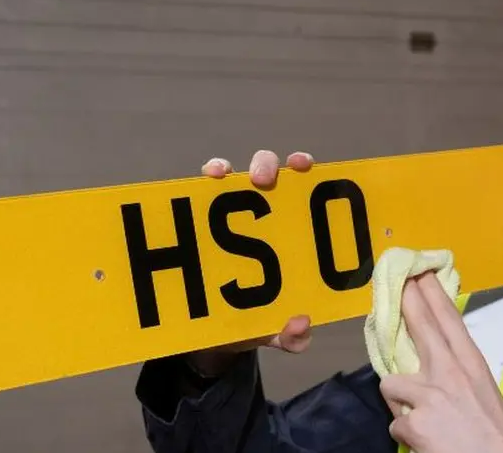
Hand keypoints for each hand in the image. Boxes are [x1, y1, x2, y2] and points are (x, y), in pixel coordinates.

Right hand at [186, 149, 315, 376]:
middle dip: (266, 165)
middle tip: (264, 181)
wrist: (210, 334)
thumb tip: (302, 327)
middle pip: (267, 171)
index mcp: (289, 230)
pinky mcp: (194, 217)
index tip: (308, 169)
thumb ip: (291, 337)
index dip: (307, 173)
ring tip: (222, 178)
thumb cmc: (253, 320)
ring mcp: (225, 211)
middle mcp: (260, 211)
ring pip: (229, 175)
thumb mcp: (273, 331)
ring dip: (226, 169)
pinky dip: (198, 185)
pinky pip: (194, 195)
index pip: (303, 191)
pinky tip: (201, 184)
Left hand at [379, 274, 502, 452]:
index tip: (419, 273)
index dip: (430, 293)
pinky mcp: (414, 422)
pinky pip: (396, 424)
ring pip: (390, 382)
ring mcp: (429, 395)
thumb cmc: (499, 438)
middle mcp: (449, 372)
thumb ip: (460, 375)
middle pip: (419, 326)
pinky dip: (406, 434)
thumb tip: (437, 364)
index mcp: (472, 364)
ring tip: (418, 417)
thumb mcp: (486, 394)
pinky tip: (425, 443)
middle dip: (405, 301)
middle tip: (397, 284)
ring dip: (399, 400)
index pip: (448, 319)